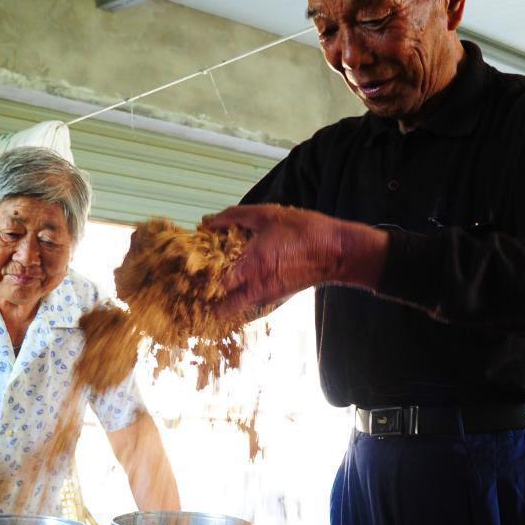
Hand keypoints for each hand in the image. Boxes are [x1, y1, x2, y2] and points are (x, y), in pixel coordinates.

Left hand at [202, 204, 388, 317]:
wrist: (338, 252)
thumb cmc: (305, 231)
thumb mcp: (268, 215)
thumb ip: (235, 217)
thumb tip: (209, 221)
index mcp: (250, 265)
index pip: (213, 284)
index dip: (197, 281)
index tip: (187, 275)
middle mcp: (256, 287)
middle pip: (221, 308)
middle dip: (207, 299)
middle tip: (196, 286)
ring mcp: (267, 296)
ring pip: (235, 310)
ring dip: (222, 302)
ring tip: (214, 286)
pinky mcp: (276, 299)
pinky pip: (250, 304)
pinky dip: (239, 299)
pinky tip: (238, 283)